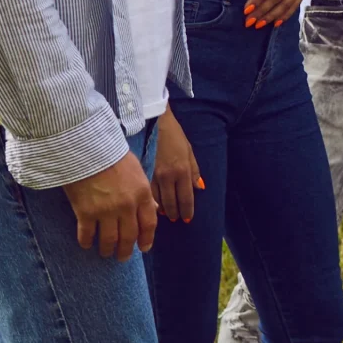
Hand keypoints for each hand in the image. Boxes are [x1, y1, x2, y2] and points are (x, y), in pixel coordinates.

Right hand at [63, 150, 159, 258]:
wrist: (86, 148)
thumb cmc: (112, 155)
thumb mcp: (136, 170)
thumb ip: (144, 192)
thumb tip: (154, 209)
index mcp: (142, 194)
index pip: (149, 224)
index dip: (146, 239)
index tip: (143, 248)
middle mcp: (126, 206)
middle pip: (129, 236)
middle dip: (126, 250)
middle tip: (122, 257)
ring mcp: (106, 211)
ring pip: (109, 240)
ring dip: (107, 249)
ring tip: (105, 252)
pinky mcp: (85, 212)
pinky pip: (87, 235)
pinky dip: (87, 242)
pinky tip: (86, 244)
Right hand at [153, 109, 200, 223]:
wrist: (154, 123)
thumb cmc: (174, 136)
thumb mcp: (189, 151)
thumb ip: (194, 171)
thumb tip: (200, 188)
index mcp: (182, 170)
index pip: (186, 197)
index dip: (187, 210)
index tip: (187, 219)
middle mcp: (168, 176)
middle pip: (171, 202)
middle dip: (175, 213)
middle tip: (177, 219)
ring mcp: (153, 175)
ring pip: (158, 200)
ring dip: (163, 209)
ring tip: (166, 215)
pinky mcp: (142, 173)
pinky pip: (147, 193)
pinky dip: (151, 201)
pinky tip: (152, 205)